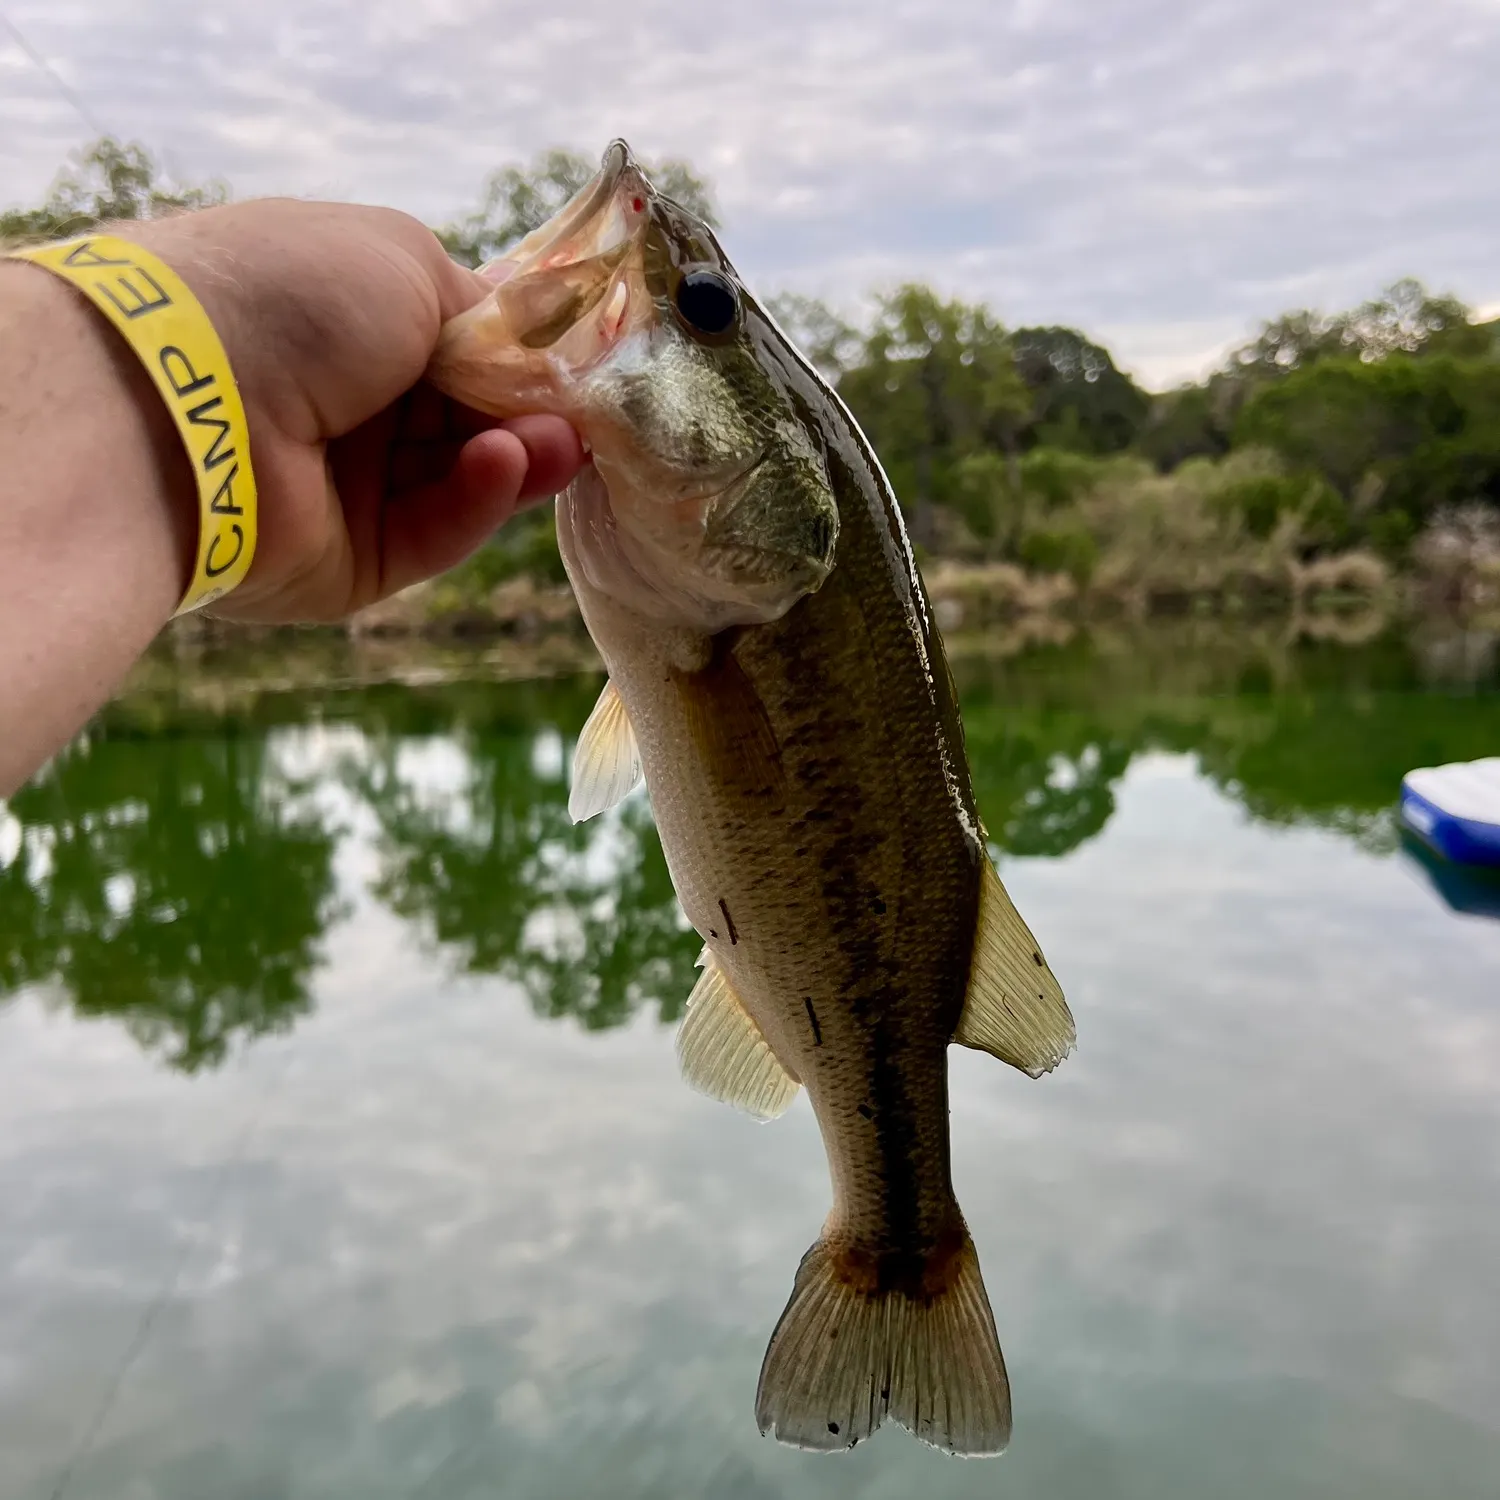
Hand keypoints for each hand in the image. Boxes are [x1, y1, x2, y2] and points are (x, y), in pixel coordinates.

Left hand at [133, 200, 585, 621]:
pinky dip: (477, 499)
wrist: (188, 393)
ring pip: (463, 481)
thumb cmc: (293, 295)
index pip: (457, 348)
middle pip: (470, 420)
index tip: (579, 366)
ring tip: (555, 444)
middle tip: (581, 416)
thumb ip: (481, 306)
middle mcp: (347, 406)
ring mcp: (349, 488)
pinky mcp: (354, 562)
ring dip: (518, 456)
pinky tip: (502, 463)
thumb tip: (528, 347)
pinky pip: (435, 532)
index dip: (521, 358)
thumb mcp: (404, 259)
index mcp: (349, 324)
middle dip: (531, 414)